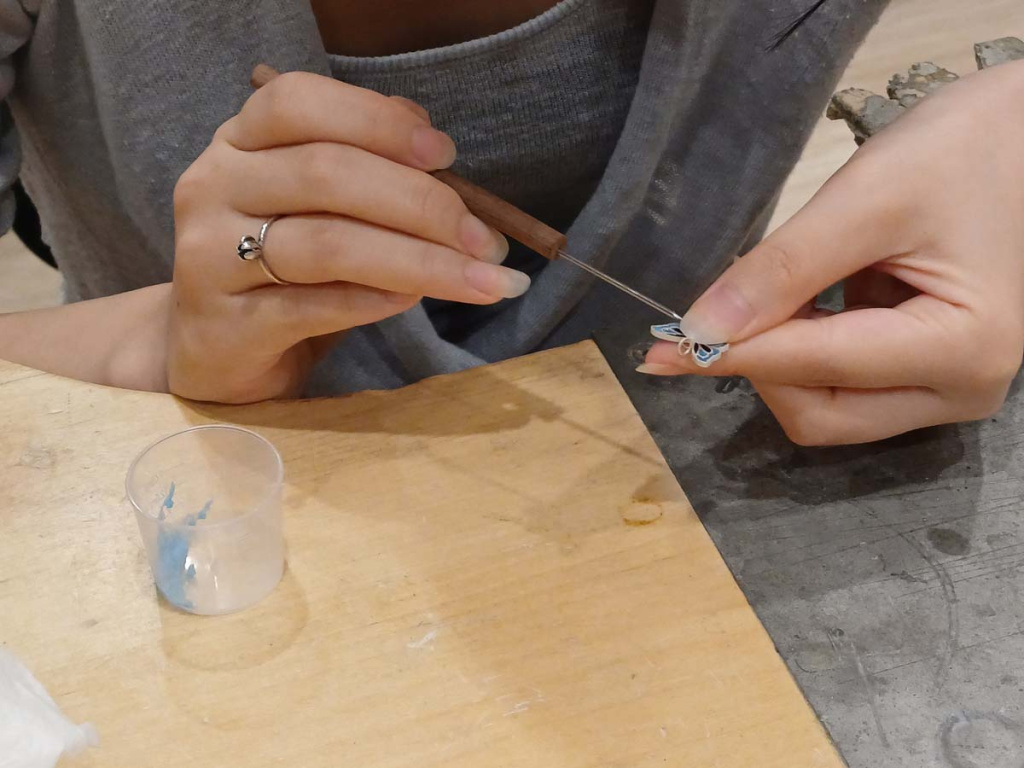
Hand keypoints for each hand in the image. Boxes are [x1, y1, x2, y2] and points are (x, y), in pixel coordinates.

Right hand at [168, 71, 525, 402]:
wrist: (213, 348)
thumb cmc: (280, 268)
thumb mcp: (316, 205)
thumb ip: (363, 162)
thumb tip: (430, 135)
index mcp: (241, 141)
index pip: (299, 102)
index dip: (377, 120)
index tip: (446, 153)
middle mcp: (215, 186)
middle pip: (326, 174)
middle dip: (422, 203)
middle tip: (487, 239)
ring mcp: (210, 257)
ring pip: (328, 245)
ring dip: (419, 260)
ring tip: (481, 279)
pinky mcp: (227, 326)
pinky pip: (314, 307)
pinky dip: (375, 300)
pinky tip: (414, 299)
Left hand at [640, 60, 1023, 444]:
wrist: (1018, 141)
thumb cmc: (957, 154)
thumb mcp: (865, 201)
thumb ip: (781, 270)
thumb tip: (698, 329)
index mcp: (963, 348)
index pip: (814, 369)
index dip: (731, 355)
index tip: (660, 349)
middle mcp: (961, 391)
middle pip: (819, 415)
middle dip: (761, 365)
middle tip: (729, 304)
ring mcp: (945, 392)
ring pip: (825, 411)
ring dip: (780, 359)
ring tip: (786, 288)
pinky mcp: (926, 380)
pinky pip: (839, 389)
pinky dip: (802, 352)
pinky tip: (809, 300)